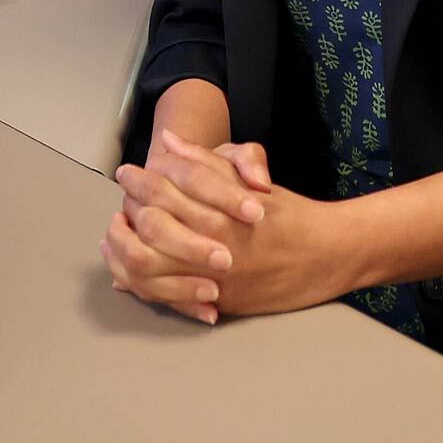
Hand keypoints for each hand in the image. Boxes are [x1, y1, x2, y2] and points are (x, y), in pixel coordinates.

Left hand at [109, 132, 356, 318]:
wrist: (328, 254)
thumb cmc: (288, 213)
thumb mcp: (248, 178)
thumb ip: (205, 160)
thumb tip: (168, 141)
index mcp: (220, 207)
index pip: (165, 189)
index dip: (140, 180)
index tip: (127, 173)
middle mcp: (213, 241)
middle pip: (151, 226)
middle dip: (128, 212)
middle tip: (119, 203)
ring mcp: (214, 275)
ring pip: (151, 266)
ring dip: (124, 251)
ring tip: (113, 237)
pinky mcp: (218, 301)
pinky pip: (167, 296)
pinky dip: (140, 284)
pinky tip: (127, 273)